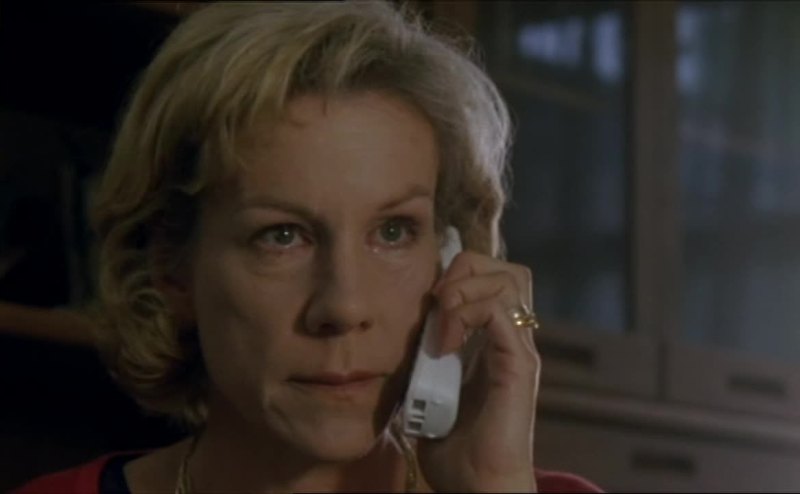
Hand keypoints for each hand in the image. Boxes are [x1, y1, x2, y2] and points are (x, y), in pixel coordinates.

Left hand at [415, 251, 539, 492]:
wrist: (477, 489)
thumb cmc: (456, 454)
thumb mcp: (429, 395)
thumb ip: (426, 365)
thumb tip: (404, 344)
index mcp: (494, 345)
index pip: (492, 281)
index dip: (459, 277)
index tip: (428, 304)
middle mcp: (513, 341)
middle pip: (507, 270)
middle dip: (466, 270)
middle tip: (437, 301)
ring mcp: (519, 350)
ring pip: (507, 280)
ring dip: (463, 288)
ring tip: (441, 322)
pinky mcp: (518, 364)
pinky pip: (498, 311)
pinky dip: (466, 313)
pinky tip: (445, 342)